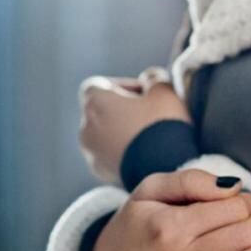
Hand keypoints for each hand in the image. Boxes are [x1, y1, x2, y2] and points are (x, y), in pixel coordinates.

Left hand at [78, 69, 191, 183]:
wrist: (164, 169)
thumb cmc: (162, 126)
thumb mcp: (165, 91)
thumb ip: (153, 78)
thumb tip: (149, 78)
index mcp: (96, 103)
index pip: (98, 85)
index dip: (122, 85)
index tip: (144, 93)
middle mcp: (86, 127)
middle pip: (101, 110)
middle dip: (123, 109)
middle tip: (151, 114)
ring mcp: (91, 152)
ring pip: (104, 134)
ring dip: (122, 131)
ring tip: (150, 137)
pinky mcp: (101, 172)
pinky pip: (109, 155)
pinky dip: (123, 151)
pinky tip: (146, 154)